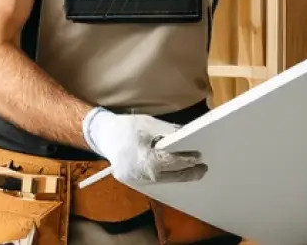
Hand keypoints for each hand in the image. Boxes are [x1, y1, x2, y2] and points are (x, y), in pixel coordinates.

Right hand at [82, 107, 206, 185]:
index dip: (187, 160)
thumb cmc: (127, 127)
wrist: (104, 135)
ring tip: (193, 171)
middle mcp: (142, 174)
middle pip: (171, 176)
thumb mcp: (150, 124)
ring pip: (163, 181)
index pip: (172, 162)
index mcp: (146, 159)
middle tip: (203, 169)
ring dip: (178, 176)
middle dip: (188, 173)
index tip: (199, 157)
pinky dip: (166, 176)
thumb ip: (169, 132)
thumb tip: (187, 135)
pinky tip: (175, 172)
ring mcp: (137, 180)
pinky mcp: (133, 181)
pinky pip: (154, 180)